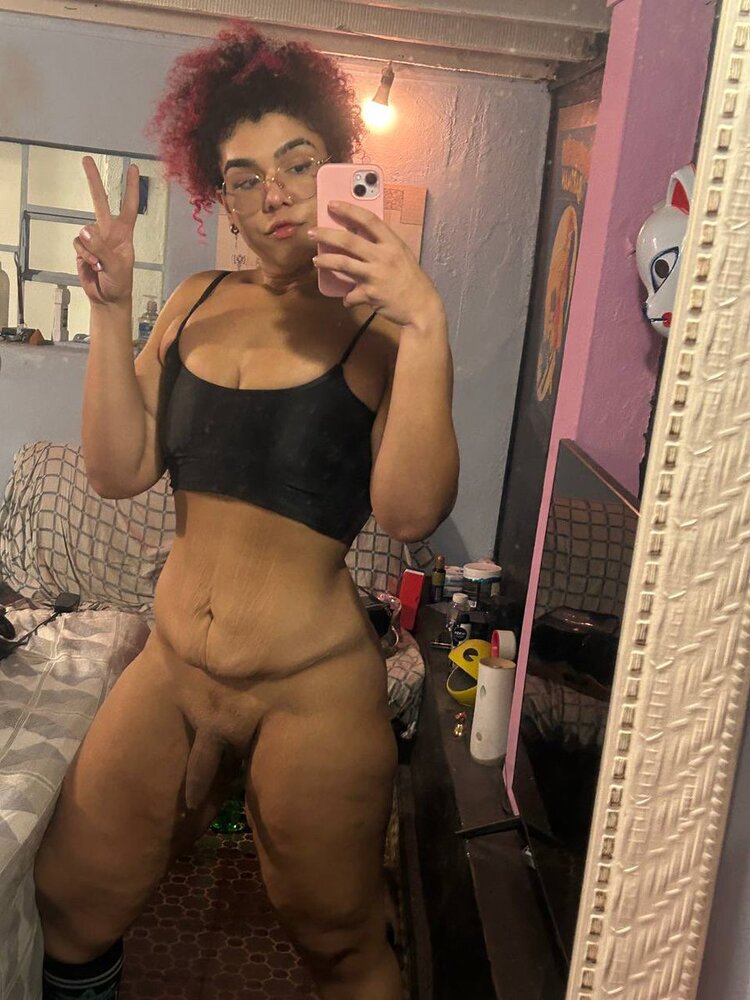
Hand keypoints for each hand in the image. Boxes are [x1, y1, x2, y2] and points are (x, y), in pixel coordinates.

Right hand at [73, 156, 139, 305]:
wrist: (107, 299)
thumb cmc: (120, 284)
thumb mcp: (117, 267)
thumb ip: (102, 249)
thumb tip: (85, 231)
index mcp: (124, 234)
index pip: (129, 206)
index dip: (131, 188)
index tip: (133, 169)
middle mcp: (109, 232)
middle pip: (100, 201)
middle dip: (93, 180)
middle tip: (86, 159)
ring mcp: (95, 239)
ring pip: (85, 233)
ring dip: (91, 251)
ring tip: (100, 266)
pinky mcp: (83, 248)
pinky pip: (78, 244)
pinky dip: (84, 256)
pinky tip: (92, 266)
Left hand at [311, 201, 443, 326]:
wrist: (422, 308)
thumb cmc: (412, 280)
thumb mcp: (402, 256)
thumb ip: (383, 247)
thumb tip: (361, 238)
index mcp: (392, 243)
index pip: (368, 219)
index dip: (348, 210)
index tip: (332, 204)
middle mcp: (383, 256)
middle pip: (348, 240)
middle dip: (326, 235)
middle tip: (312, 232)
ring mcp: (376, 276)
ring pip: (342, 264)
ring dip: (325, 261)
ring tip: (316, 260)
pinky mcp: (370, 295)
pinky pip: (350, 295)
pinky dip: (347, 297)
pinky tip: (347, 298)